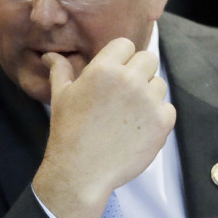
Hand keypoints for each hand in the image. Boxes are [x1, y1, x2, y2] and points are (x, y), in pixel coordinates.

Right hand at [32, 37, 175, 217]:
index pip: (125, 45)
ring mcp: (149, 102)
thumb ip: (61, 70)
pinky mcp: (162, 123)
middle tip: (124, 93)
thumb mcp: (61, 96)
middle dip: (138, 71)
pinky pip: (168, 108)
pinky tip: (137, 128)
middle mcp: (130, 80)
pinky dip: (157, 117)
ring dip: (148, 94)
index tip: (114, 75)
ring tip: (128, 114)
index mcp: (104, 69)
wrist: (81, 172)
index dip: (120, 58)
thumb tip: (50, 55)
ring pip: (159, 84)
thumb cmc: (68, 132)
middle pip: (148, 59)